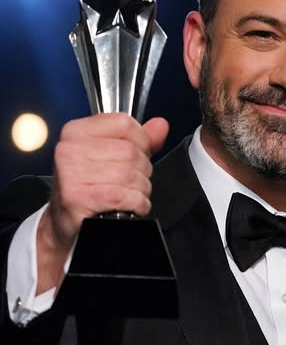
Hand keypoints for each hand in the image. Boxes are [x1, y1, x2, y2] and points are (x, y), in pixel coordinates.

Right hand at [36, 113, 168, 293]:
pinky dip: (137, 204)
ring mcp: (72, 174)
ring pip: (132, 175)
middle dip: (141, 170)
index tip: (135, 154)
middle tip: (128, 181)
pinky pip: (126, 196)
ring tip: (127, 194)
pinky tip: (128, 206)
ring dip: (140, 189)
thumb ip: (139, 139)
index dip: (141, 141)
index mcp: (76, 132)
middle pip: (131, 152)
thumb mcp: (110, 155)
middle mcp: (69, 150)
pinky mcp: (79, 198)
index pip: (125, 123)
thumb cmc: (89, 186)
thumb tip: (160, 125)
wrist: (67, 221)